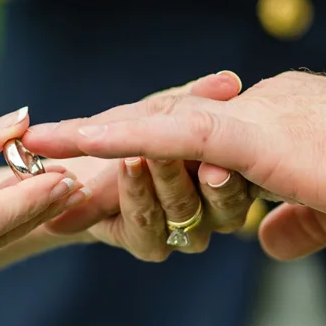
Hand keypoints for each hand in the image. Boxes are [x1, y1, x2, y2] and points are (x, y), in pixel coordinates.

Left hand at [25, 72, 325, 260]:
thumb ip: (302, 218)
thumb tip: (268, 239)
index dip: (148, 157)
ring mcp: (252, 115)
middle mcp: (257, 107)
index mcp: (279, 122)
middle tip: (44, 165)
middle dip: (104, 153)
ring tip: (37, 152)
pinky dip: (114, 135)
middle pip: (164, 128)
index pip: (198, 138)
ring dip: (97, 147)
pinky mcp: (251, 133)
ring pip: (156, 127)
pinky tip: (70, 141)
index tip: (101, 177)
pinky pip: (166, 129)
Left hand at [38, 73, 259, 258]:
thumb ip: (197, 97)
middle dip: (212, 179)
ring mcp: (185, 231)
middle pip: (226, 202)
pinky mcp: (149, 244)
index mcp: (232, 175)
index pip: (247, 174)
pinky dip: (135, 192)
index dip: (241, 164)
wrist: (78, 166)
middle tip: (199, 158)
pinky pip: (147, 226)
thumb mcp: (166, 107)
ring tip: (147, 152)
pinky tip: (126, 165)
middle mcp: (216, 210)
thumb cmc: (132, 130)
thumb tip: (227, 81)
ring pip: (184, 210)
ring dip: (166, 178)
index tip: (232, 144)